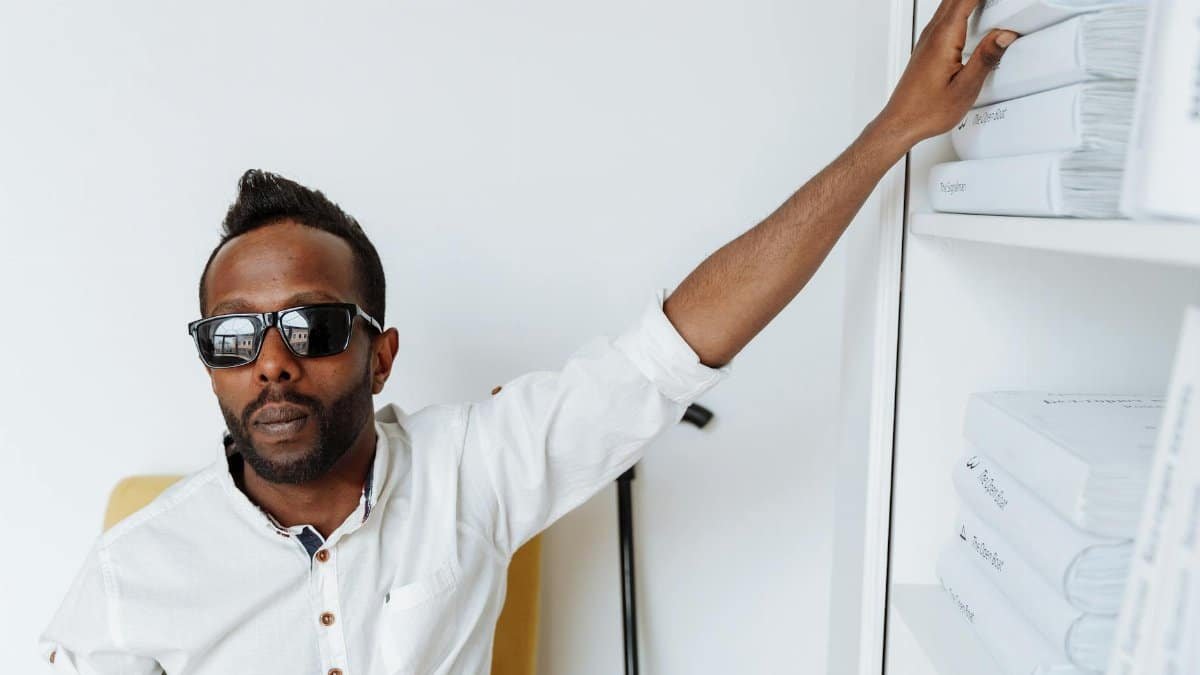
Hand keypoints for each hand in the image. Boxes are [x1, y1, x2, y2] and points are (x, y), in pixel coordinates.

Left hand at [876, 0, 1018, 148]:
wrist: (901, 124)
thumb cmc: (925, 111)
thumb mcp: (965, 89)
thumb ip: (985, 58)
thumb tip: (1004, 35)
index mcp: (943, 39)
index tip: (1003, 0)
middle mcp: (932, 34)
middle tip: (1000, 3)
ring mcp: (927, 39)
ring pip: (949, 3)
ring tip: (990, 4)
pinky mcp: (927, 47)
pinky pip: (946, 15)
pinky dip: (961, 7)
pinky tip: (972, 11)